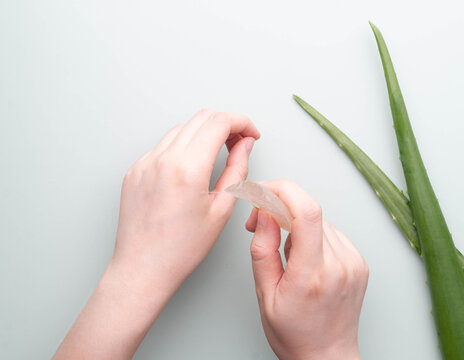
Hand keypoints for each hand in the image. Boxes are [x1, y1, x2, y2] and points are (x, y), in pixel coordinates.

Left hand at [112, 109, 258, 290]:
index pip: (219, 122)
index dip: (242, 122)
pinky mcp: (134, 171)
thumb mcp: (221, 210)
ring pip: (181, 129)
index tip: (251, 134)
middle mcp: (163, 160)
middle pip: (201, 118)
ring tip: (215, 156)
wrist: (142, 268)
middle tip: (238, 143)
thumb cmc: (181, 249)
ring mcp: (144, 163)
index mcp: (187, 169)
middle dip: (225, 124)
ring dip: (203, 134)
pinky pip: (163, 147)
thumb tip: (245, 145)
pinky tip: (190, 169)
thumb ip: (237, 171)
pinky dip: (182, 149)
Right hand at [246, 180, 367, 359]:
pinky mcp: (359, 262)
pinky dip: (313, 235)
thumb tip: (264, 214)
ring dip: (296, 223)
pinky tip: (305, 257)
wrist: (327, 356)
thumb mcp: (265, 295)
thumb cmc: (294, 333)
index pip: (306, 212)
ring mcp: (353, 262)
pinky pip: (332, 232)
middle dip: (280, 207)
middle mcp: (339, 264)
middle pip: (311, 211)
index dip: (283, 191)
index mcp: (313, 274)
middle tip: (261, 222)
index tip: (263, 190)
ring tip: (285, 251)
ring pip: (320, 220)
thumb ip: (263, 250)